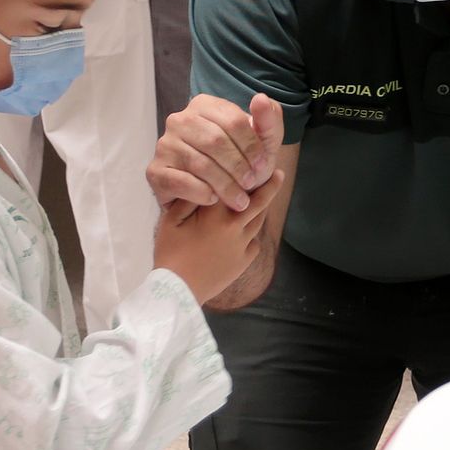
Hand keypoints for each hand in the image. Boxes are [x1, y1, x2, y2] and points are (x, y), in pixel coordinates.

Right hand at [149, 93, 284, 213]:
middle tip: (251, 184)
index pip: (233, 121)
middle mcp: (179, 120)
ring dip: (225, 185)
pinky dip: (202, 194)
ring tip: (240, 200)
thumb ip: (268, 120)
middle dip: (239, 166)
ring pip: (200, 164)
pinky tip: (213, 200)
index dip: (252, 146)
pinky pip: (180, 182)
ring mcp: (164, 144)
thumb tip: (260, 98)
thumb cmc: (241, 163)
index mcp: (205, 105)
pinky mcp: (155, 170)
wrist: (215, 199)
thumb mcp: (263, 142)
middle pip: (216, 142)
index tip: (262, 165)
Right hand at [155, 168, 284, 304]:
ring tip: (269, 194)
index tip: (251, 160)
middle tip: (279, 172)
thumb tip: (205, 179)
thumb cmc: (170, 253)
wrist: (178, 290)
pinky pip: (255, 240)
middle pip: (259, 201)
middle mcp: (235, 226)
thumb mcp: (172, 221)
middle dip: (270, 185)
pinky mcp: (245, 260)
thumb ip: (189, 197)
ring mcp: (243, 244)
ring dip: (264, 206)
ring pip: (259, 219)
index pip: (233, 185)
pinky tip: (251, 225)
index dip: (241, 171)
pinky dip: (253, 231)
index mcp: (216, 213)